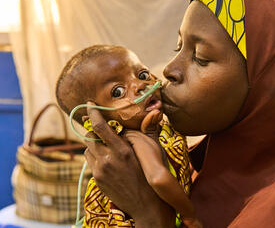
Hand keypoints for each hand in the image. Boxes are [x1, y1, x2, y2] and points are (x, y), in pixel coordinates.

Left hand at [84, 101, 174, 226]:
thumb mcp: (152, 151)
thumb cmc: (152, 176)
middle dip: (93, 129)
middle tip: (99, 126)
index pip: (100, 127)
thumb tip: (152, 112)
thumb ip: (147, 131)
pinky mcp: (97, 179)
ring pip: (88, 149)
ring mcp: (100, 171)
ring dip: (94, 144)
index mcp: (122, 150)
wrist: (147, 205)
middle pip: (89, 136)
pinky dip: (96, 156)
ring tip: (106, 145)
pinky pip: (90, 161)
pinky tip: (108, 159)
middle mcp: (108, 159)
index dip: (93, 113)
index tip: (89, 104)